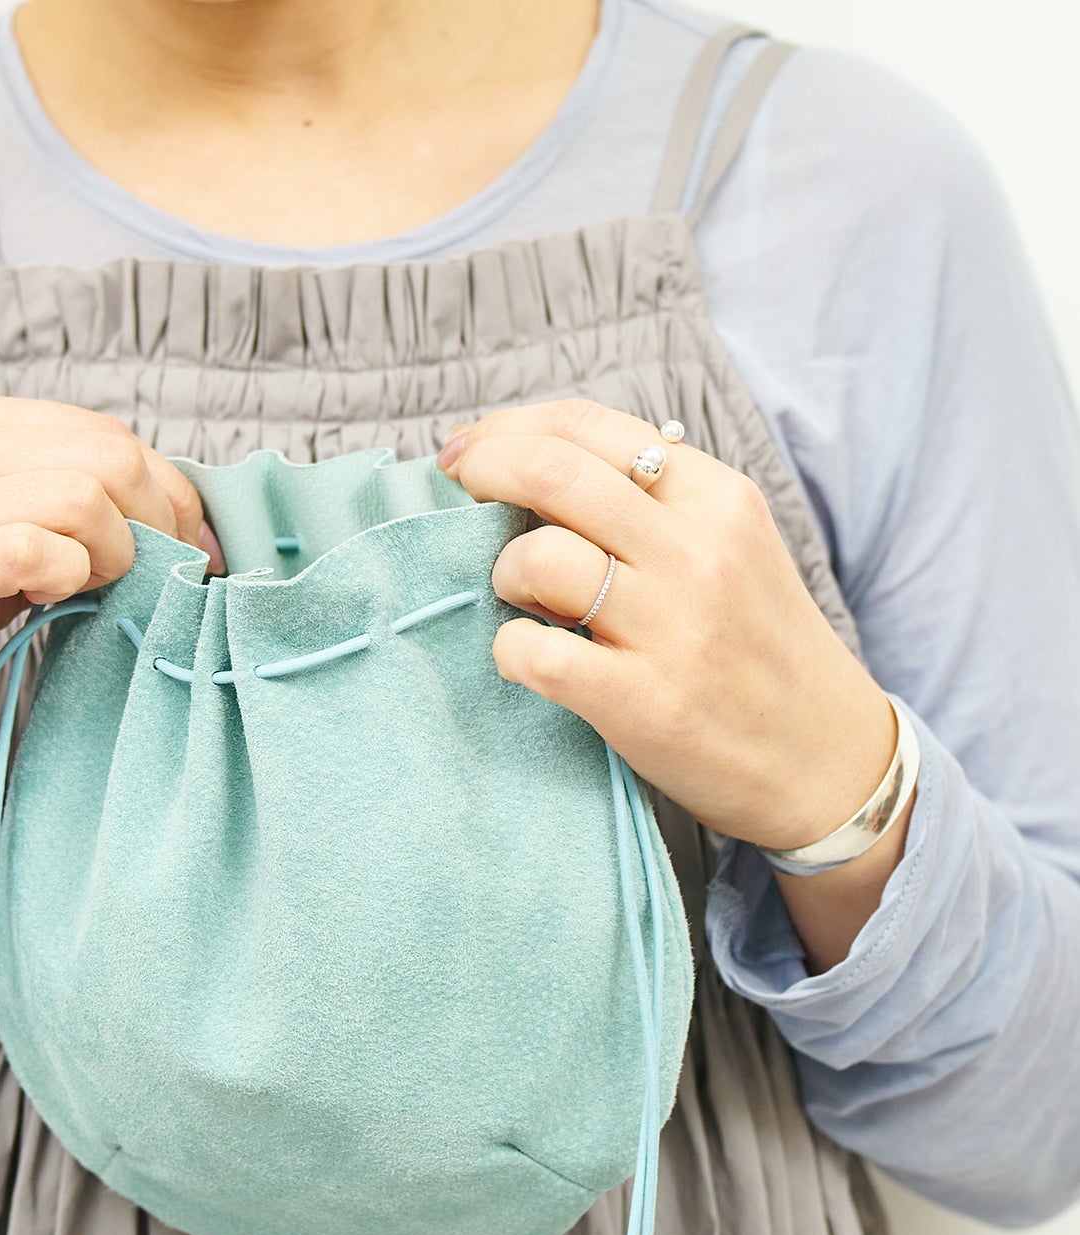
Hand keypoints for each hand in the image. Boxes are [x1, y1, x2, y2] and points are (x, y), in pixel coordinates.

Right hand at [0, 389, 222, 742]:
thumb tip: (158, 525)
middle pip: (105, 453)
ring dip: (115, 553)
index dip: (167, 488)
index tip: (194, 544)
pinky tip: (50, 600)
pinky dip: (67, 577)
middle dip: (160, 521)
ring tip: (96, 588)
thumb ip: (47, 506)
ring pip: (80, 496)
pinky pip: (31, 549)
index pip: (97, 429)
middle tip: (167, 576)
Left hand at [437, 397, 907, 972]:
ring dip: (502, 573)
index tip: (469, 451)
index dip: (509, 429)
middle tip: (455, 496)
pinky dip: (509, 651)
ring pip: (536, 557)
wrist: (825, 761)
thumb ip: (655, 507)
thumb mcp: (734, 549)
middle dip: (481, 473)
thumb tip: (542, 466)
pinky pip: (534, 653)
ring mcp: (671, 627)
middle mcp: (696, 551)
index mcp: (717, 498)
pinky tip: (527, 658)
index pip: (589, 427)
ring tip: (522, 600)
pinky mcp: (644, 702)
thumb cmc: (758, 651)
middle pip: (551, 472)